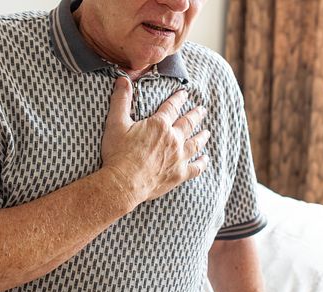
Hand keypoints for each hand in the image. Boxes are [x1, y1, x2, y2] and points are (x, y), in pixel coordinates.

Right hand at [100, 78, 210, 205]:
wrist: (124, 183)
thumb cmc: (118, 153)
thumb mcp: (116, 123)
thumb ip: (121, 100)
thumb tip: (122, 78)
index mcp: (159, 125)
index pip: (172, 107)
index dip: (179, 98)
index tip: (185, 93)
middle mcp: (173, 139)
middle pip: (188, 123)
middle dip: (196, 114)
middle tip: (202, 109)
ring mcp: (178, 158)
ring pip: (195, 143)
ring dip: (202, 136)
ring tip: (207, 132)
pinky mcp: (179, 174)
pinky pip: (195, 168)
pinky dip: (202, 163)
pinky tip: (205, 159)